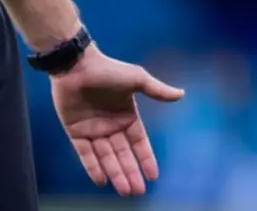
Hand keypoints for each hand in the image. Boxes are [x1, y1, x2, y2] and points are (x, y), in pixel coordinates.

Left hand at [51, 46, 184, 196]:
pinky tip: (101, 180)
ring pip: (106, 157)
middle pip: (123, 154)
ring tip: (124, 191)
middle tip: (138, 191)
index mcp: (126, 116)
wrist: (75, 64)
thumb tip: (181, 93)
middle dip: (130, 172)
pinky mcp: (75, 131)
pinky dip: (92, 166)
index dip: (146, 159)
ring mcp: (93, 129)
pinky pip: (85, 152)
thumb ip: (156, 90)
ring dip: (115, 173)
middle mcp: (111, 125)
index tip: (153, 176)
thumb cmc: (107, 69)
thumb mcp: (136, 79)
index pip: (139, 142)